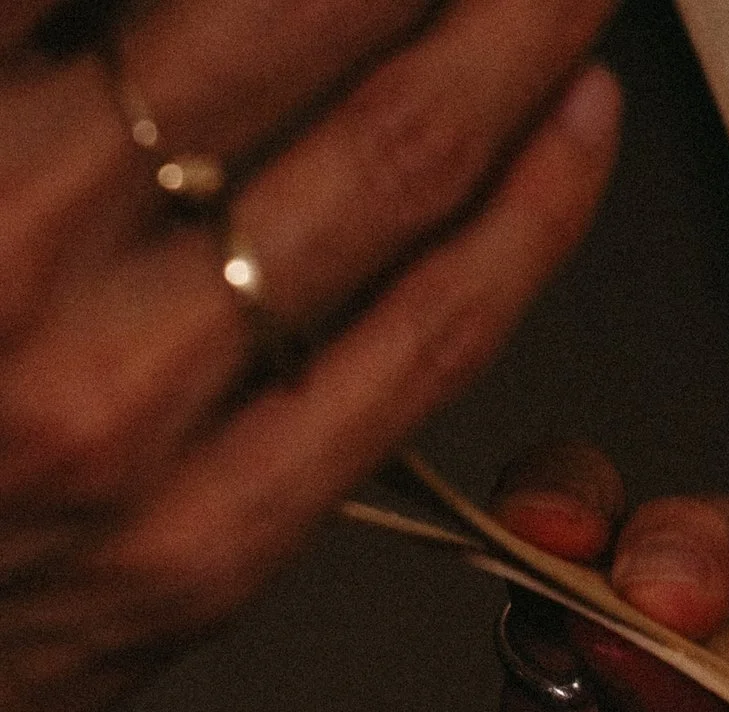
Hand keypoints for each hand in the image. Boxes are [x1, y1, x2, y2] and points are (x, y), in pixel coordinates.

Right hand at [0, 0, 618, 711]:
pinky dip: (526, 216)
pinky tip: (579, 116)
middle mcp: (7, 259)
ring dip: (514, 31)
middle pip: (287, 17)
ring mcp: (116, 415)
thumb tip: (127, 2)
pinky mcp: (202, 547)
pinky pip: (412, 353)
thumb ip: (28, 38)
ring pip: (385, 163)